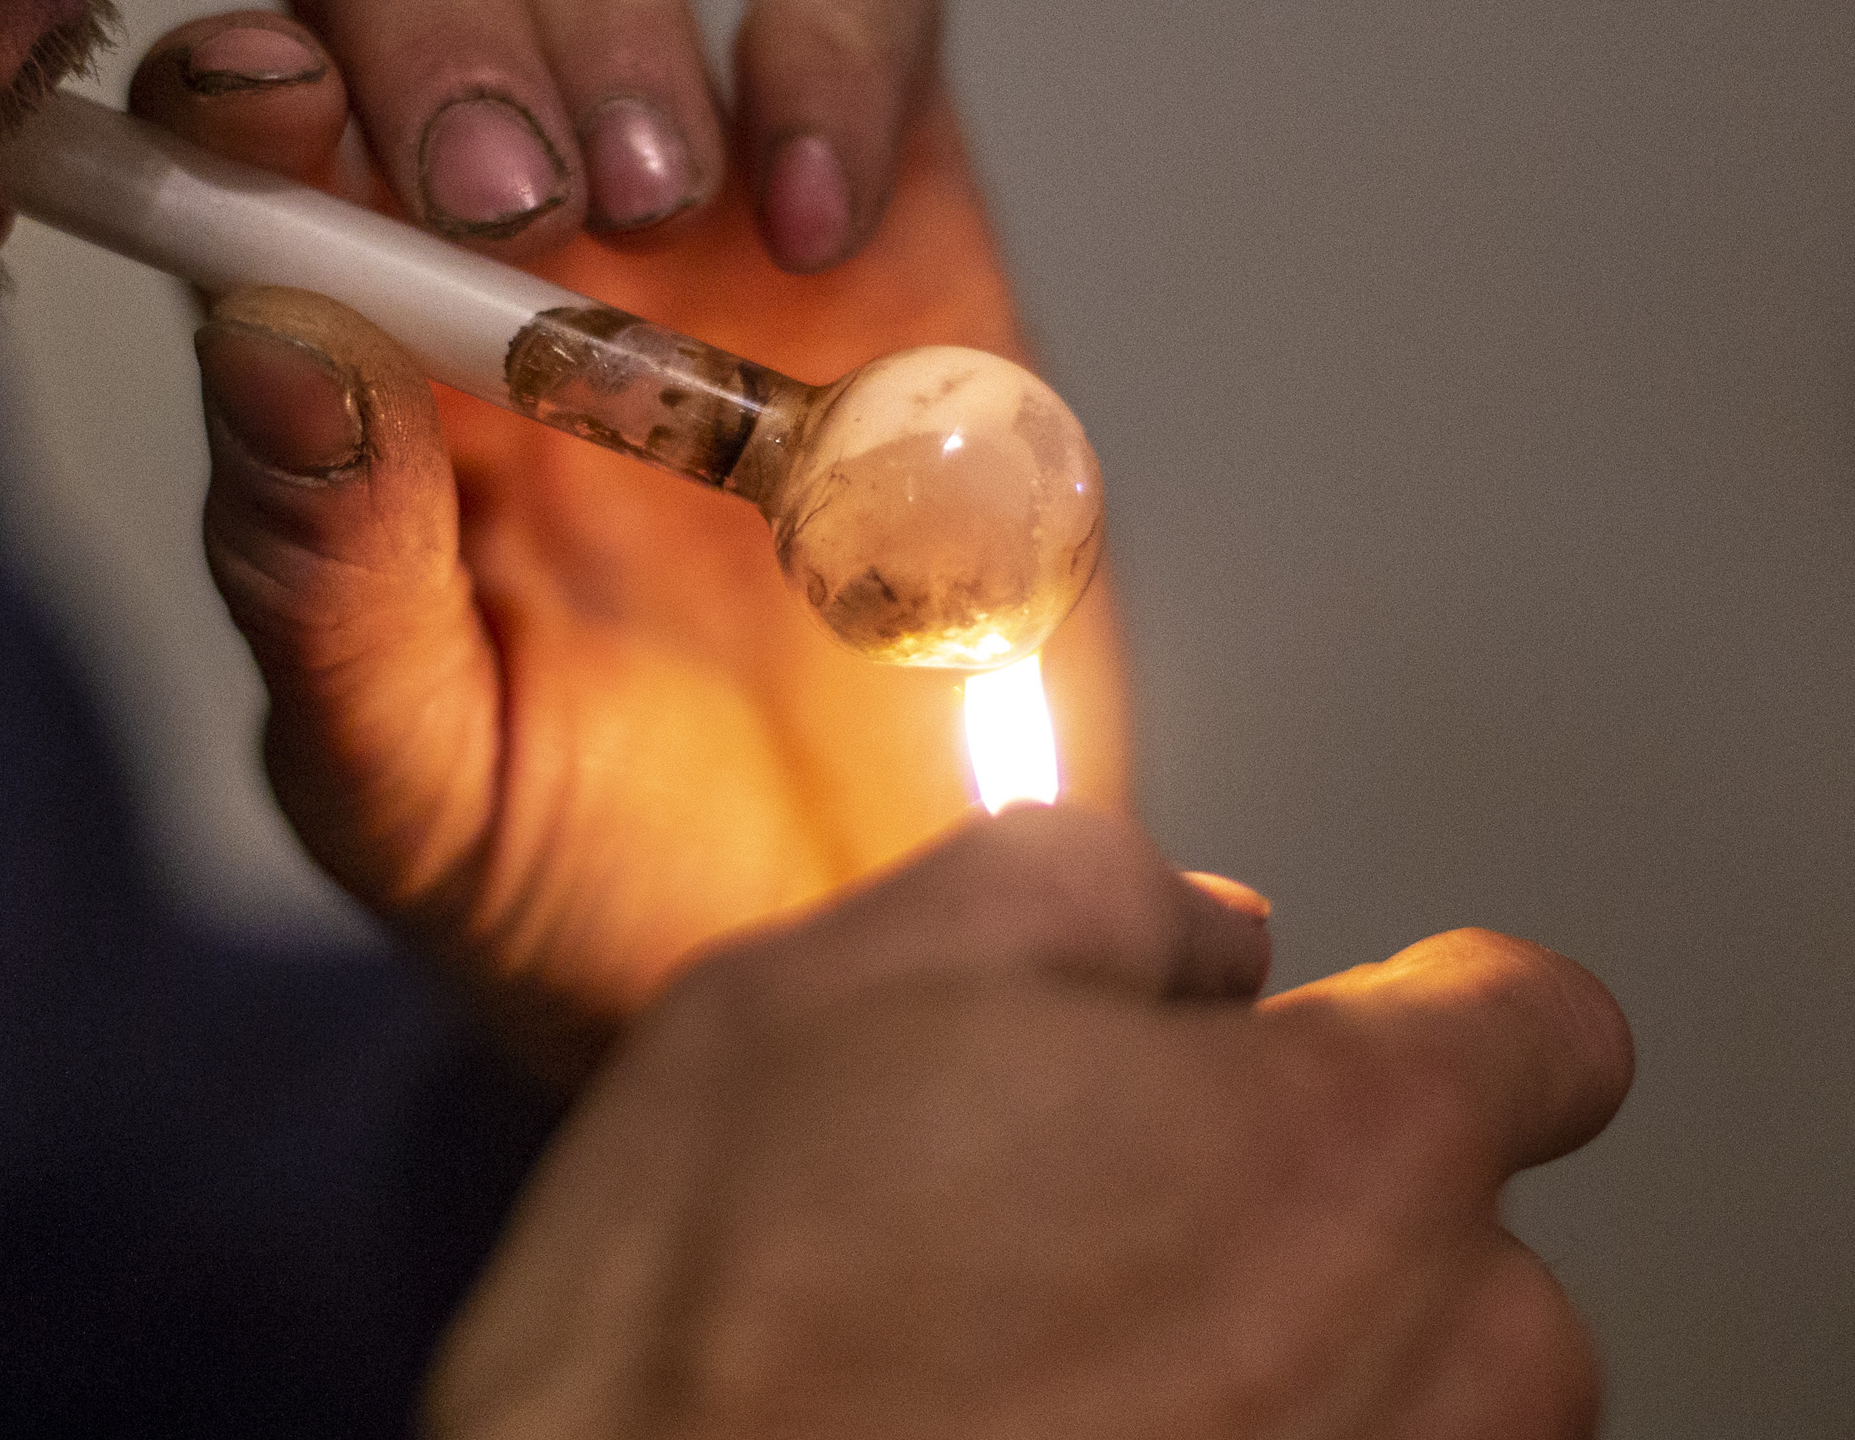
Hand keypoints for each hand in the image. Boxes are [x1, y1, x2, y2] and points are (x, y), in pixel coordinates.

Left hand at [131, 0, 1131, 1070]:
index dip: (239, 77)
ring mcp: (687, 188)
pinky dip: (831, 39)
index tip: (286, 129)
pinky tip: (819, 218)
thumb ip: (316, 575)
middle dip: (441, 28)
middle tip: (518, 199)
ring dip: (610, 7)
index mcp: (338, 344)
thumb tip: (262, 329)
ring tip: (668, 202)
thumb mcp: (406, 775)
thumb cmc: (584, 870)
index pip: (235, 114)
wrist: (840, 935)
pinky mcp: (887, 186)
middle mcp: (487, 230)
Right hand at [427, 807, 1634, 1439]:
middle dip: (1313, 1209)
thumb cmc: (729, 1327)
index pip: (1539, 1028)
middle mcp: (1428, 1365)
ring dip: (1280, 1365)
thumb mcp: (855, 968)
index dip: (1421, 1006)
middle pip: (1464, 1243)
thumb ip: (1081, 880)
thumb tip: (1185, 923)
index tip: (1333, 1039)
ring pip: (1400, 1405)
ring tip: (1046, 1362)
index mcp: (1344, 1147)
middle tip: (1097, 1216)